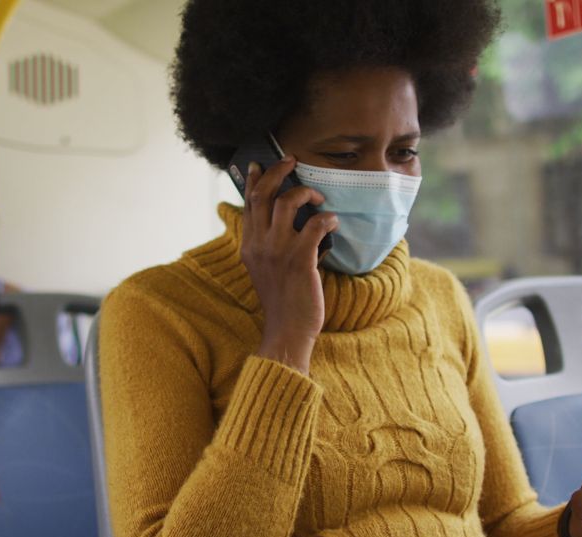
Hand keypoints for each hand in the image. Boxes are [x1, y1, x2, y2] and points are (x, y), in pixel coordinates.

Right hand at [241, 156, 338, 374]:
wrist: (287, 330)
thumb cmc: (282, 301)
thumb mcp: (264, 269)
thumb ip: (268, 245)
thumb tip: (286, 221)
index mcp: (249, 245)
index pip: (248, 203)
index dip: (253, 179)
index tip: (258, 164)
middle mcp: (259, 244)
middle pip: (264, 193)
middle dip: (278, 170)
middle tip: (292, 161)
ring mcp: (278, 251)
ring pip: (287, 201)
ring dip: (305, 192)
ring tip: (318, 198)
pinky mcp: (301, 259)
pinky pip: (316, 224)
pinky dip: (328, 218)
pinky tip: (333, 222)